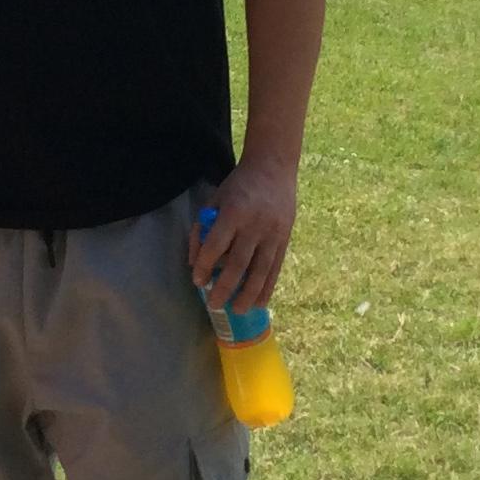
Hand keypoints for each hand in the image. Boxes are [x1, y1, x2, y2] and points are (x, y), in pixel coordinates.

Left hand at [188, 159, 296, 315]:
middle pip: (238, 263)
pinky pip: (276, 268)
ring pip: (261, 270)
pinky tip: (260, 302)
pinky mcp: (285, 239)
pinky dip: (268, 287)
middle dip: (225, 287)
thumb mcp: (214, 200)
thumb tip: (194, 263)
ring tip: (238, 311)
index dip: (205, 265)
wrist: (273, 168)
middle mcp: (254, 225)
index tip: (198, 281)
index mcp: (233, 212)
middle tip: (214, 305)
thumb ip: (202, 230)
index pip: (216, 245)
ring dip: (248, 294)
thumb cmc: (238, 186)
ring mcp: (273, 233)